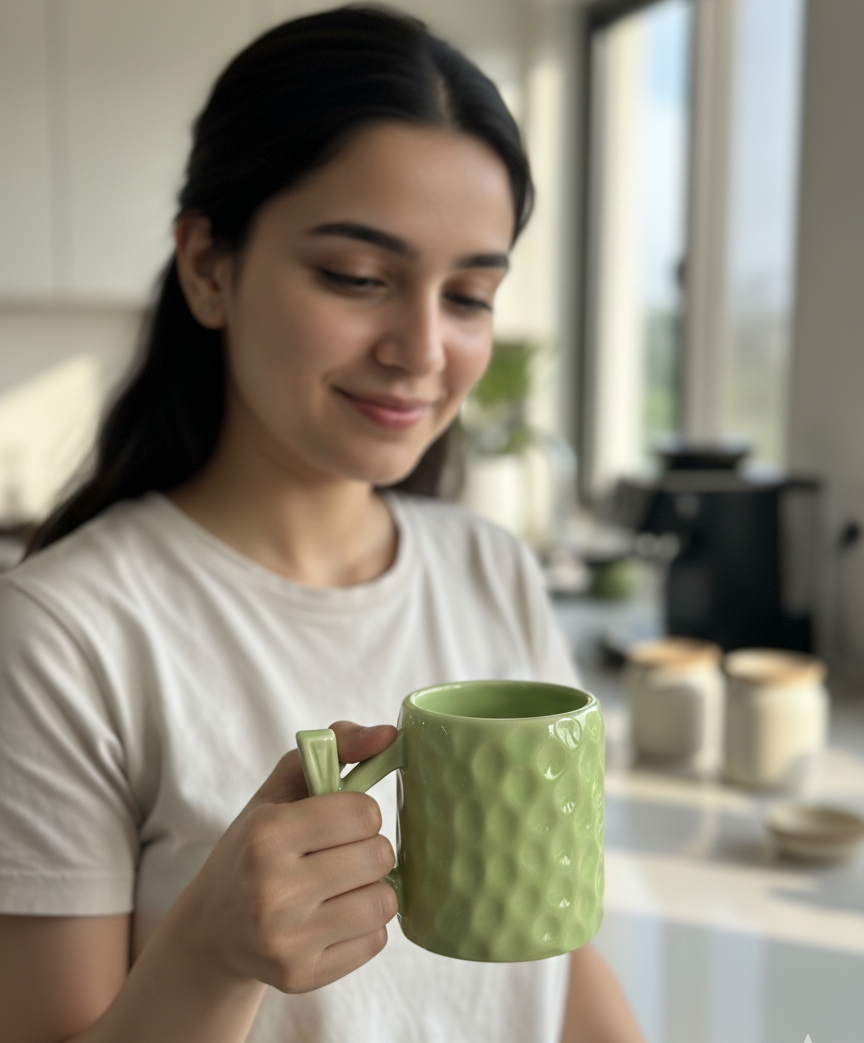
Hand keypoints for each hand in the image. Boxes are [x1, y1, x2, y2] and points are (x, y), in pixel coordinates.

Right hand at [176, 721, 398, 993]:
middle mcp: (272, 889)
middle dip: (368, 849)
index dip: (359, 812)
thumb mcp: (282, 788)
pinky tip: (333, 917)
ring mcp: (286, 940)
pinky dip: (365, 926)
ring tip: (340, 885)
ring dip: (371, 888)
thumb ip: (336, 745)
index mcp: (266, 834)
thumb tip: (390, 734)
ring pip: (384, 902)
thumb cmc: (256, 844)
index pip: (364, 812)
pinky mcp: (301, 976)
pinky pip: (376, 941)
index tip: (337, 821)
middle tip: (339, 854)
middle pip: (379, 856)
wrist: (213, 927)